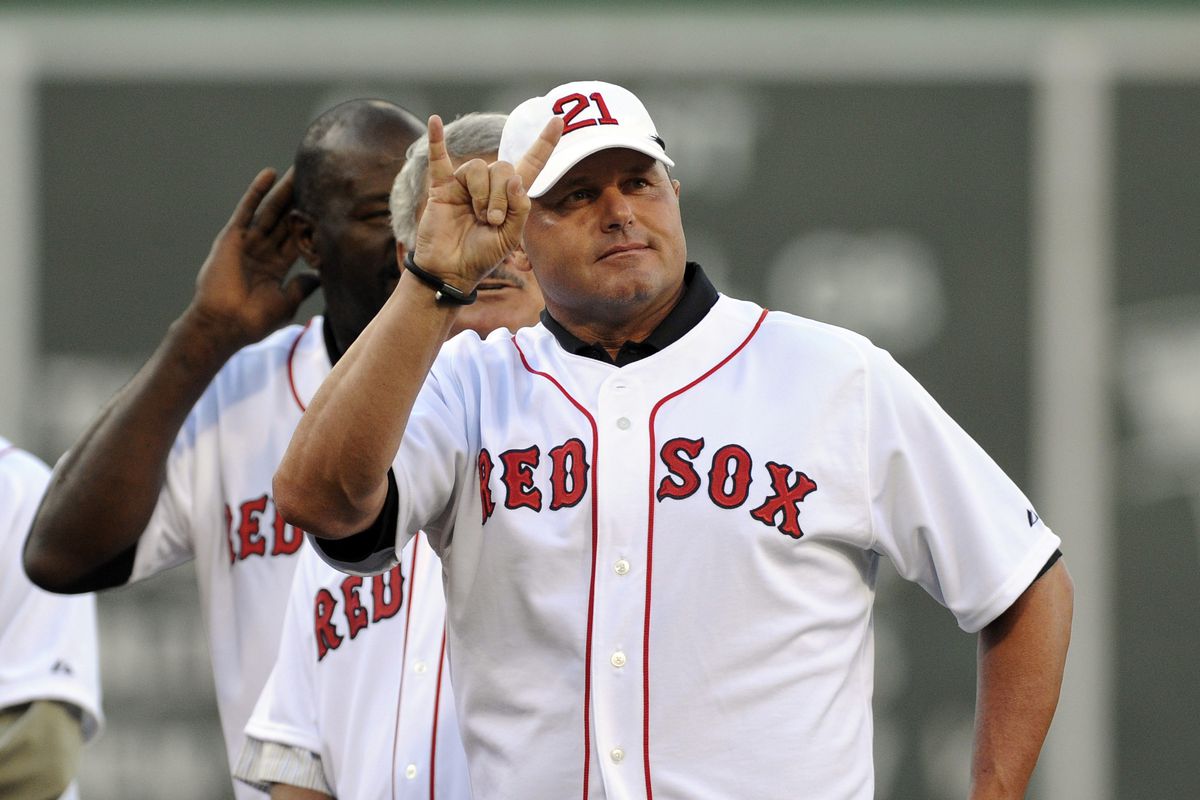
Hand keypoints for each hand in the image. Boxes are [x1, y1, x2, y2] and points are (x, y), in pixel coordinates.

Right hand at [186, 168, 319, 350]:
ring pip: (270, 211)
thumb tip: (319, 275)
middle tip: (317, 178)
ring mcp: (247, 243)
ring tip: (299, 169)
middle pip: (286, 220)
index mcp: (275, 268)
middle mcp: (262, 252)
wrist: (225, 324)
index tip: (328, 207)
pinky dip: (257, 192)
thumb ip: (303, 286)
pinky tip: (270, 174)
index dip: (311, 223)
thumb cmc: (254, 320)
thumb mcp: (286, 302)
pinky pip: (247, 210)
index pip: (297, 239)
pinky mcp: (232, 237)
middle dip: (300, 200)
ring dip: (284, 190)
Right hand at [412, 114, 561, 287]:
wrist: (452, 271)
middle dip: (500, 196)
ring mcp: (464, 184)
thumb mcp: (511, 237)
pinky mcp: (442, 188)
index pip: (532, 163)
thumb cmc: (481, 257)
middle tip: (492, 221)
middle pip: (502, 167)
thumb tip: (516, 178)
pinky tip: (434, 122)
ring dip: (482, 194)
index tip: (559, 120)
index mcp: (510, 196)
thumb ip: (520, 208)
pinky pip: (438, 159)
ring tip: (477, 217)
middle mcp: (489, 185)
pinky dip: (436, 141)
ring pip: (478, 167)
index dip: (545, 143)